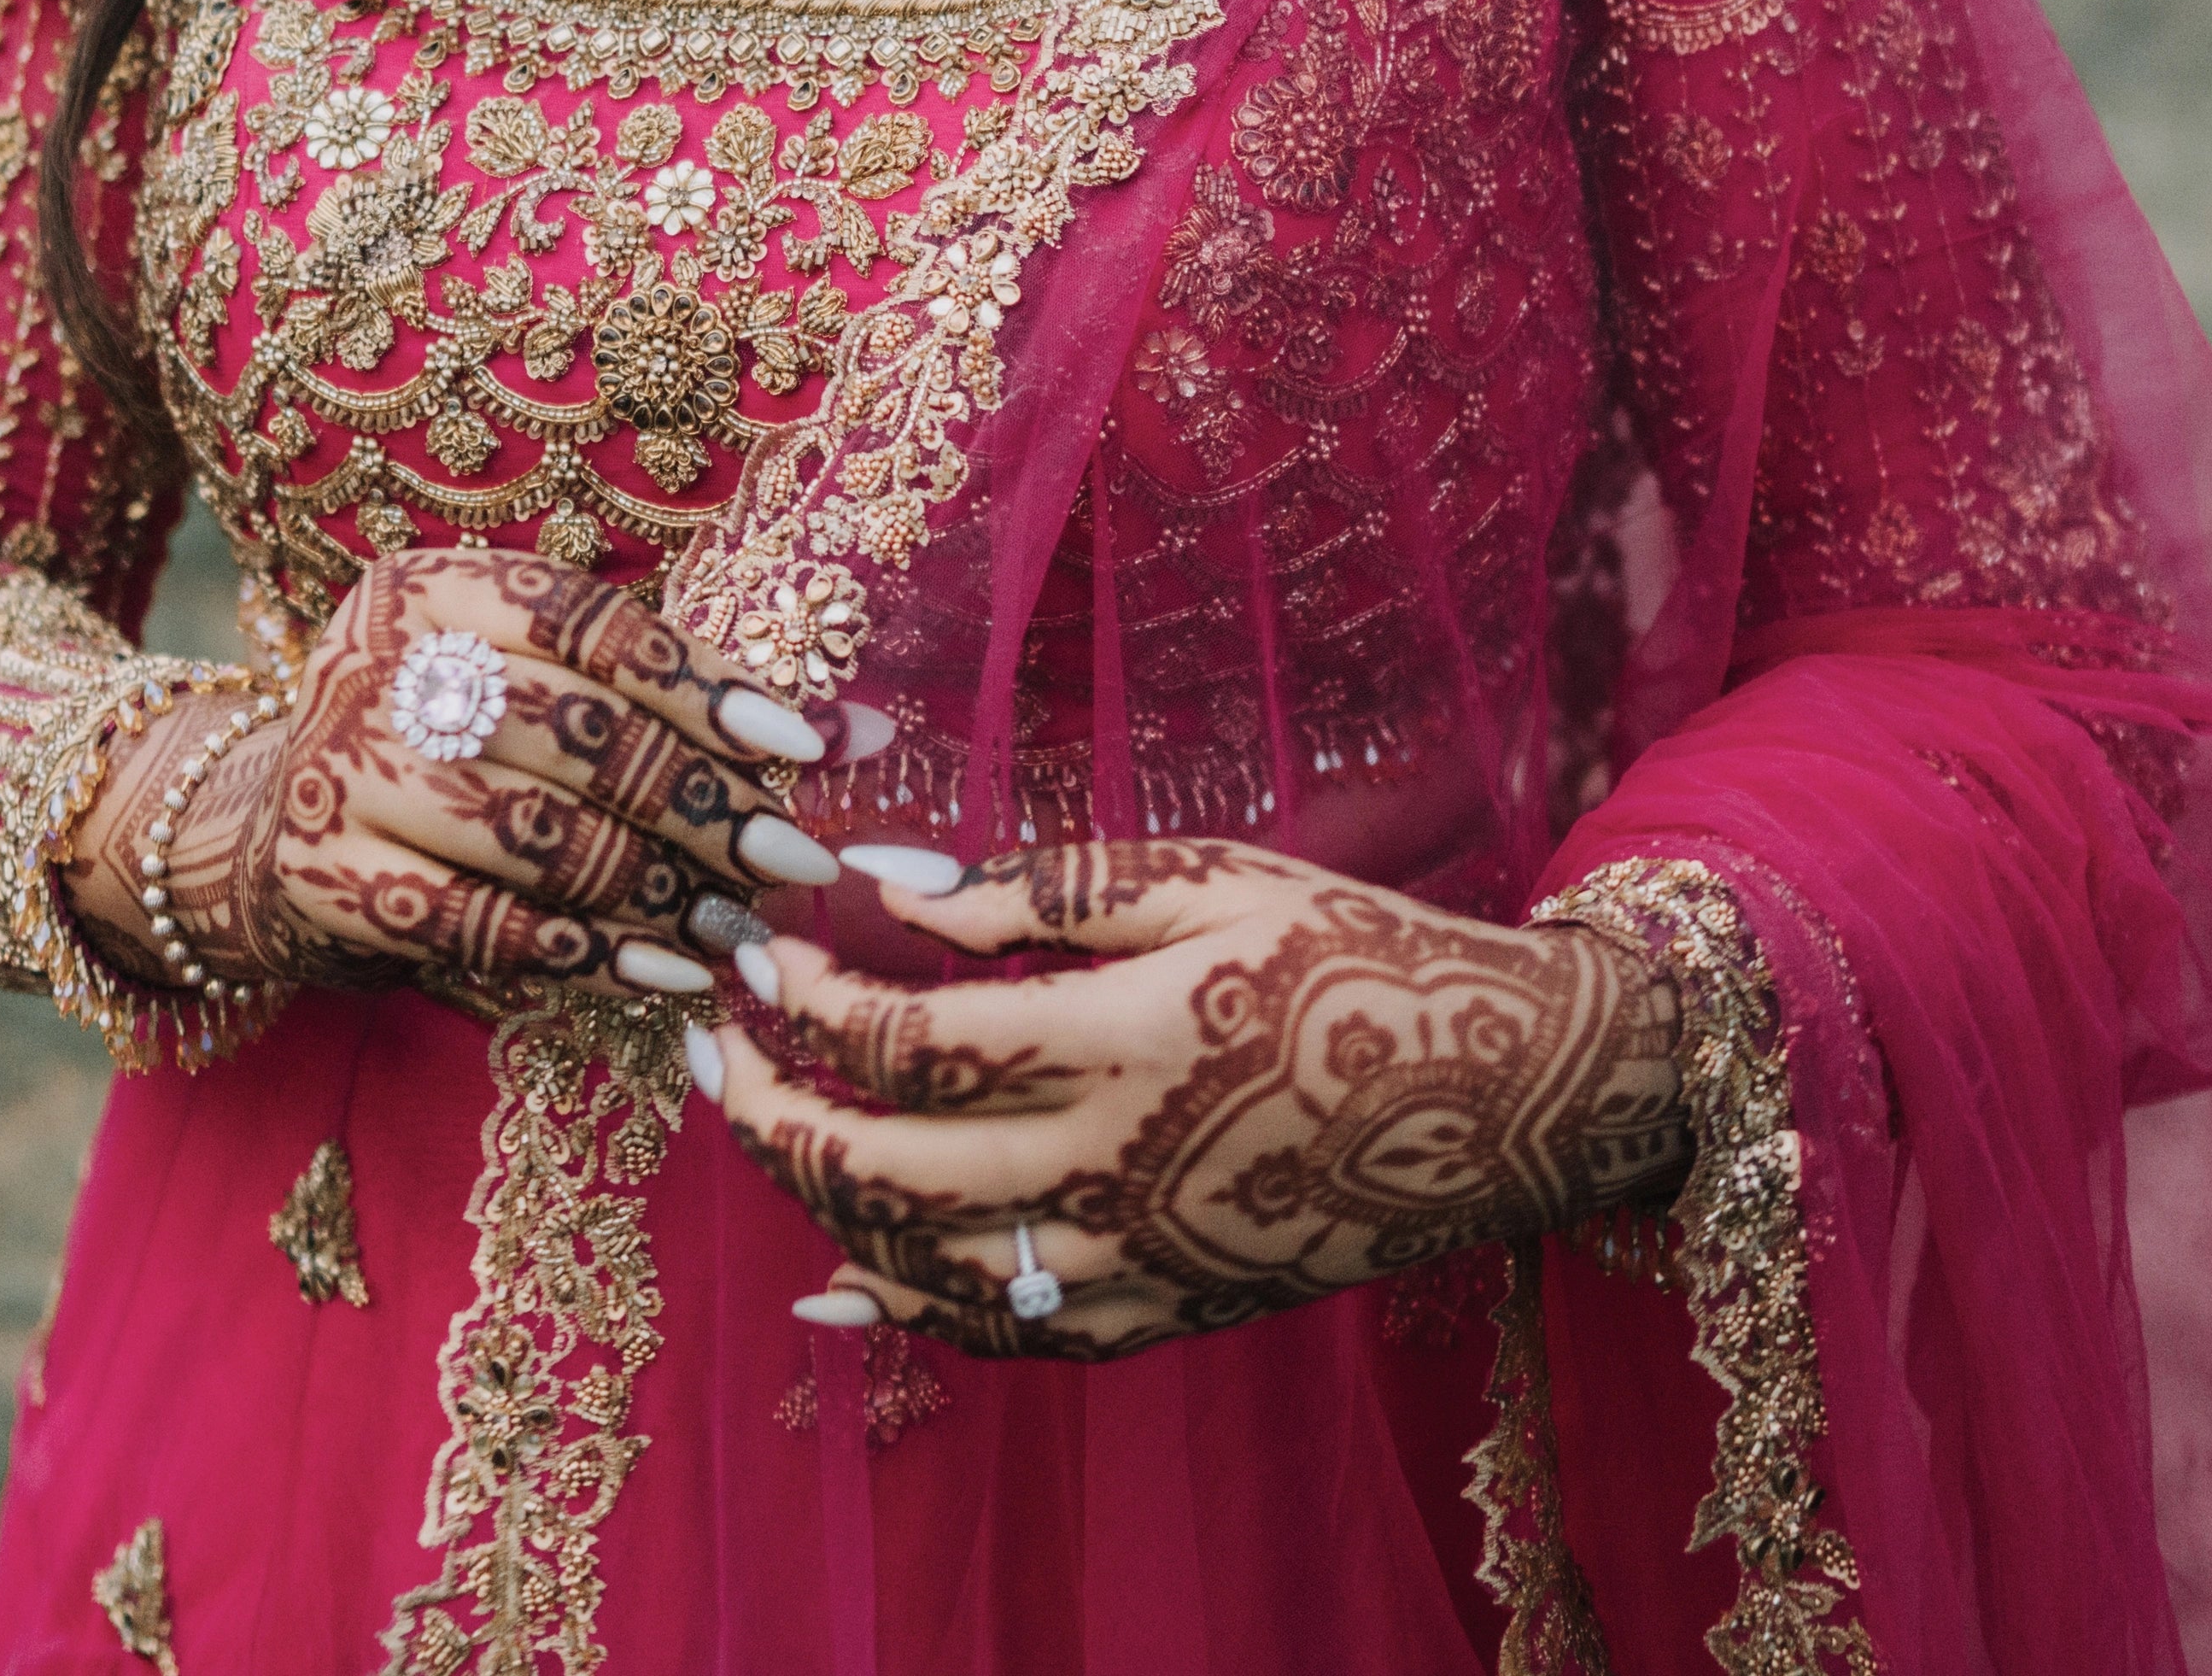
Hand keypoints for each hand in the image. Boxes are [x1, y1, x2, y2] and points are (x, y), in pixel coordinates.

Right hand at [68, 550, 839, 1010]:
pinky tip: (655, 969)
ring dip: (658, 891)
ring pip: (538, 833)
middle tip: (790, 862)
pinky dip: (583, 950)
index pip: (594, 626)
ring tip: (739, 928)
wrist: (262, 825)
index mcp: (435, 582)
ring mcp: (343, 767)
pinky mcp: (325, 875)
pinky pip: (481, 922)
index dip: (706, 685)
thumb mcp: (532, 687)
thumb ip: (676, 700)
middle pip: (577, 733)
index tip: (801, 749)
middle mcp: (379, 659)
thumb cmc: (447, 744)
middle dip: (701, 805)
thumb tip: (862, 736)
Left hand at [689, 839, 1687, 1355]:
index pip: (907, 1042)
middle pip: (884, 1171)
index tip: (760, 945)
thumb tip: (890, 889)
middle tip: (708, 1044)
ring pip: (924, 1267)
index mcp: (1123, 1041)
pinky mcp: (1167, 1316)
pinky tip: (843, 1283)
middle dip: (768, 1108)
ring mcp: (1140, 1264)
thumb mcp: (1205, 874)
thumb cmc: (1351, 952)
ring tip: (758, 1128)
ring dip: (816, 1204)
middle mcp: (1116, 1172)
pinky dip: (908, 1313)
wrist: (1503, 1093)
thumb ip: (1040, 888)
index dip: (807, 998)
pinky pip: (1006, 1336)